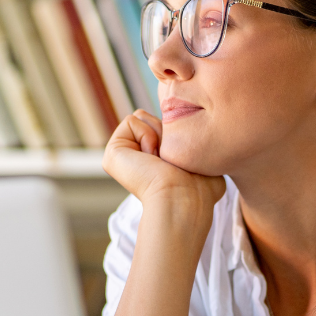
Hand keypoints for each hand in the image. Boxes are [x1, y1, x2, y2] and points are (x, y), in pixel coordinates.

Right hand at [102, 110, 225, 213]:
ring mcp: (122, 156)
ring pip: (142, 116)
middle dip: (168, 132)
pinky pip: (131, 121)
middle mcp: (135, 158)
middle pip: (153, 117)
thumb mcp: (203, 161)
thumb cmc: (199, 188)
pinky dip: (147, 135)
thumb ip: (197, 148)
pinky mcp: (112, 153)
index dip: (179, 135)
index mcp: (152, 161)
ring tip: (161, 161)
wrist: (182, 198)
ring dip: (158, 135)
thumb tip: (200, 143)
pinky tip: (151, 159)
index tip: (182, 161)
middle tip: (170, 161)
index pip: (165, 125)